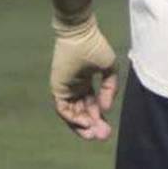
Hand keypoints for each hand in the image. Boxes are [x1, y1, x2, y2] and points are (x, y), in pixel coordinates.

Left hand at [51, 15, 118, 141]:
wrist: (80, 33)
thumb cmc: (95, 46)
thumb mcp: (109, 67)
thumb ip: (110, 87)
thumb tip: (106, 108)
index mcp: (85, 81)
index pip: (90, 104)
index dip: (98, 116)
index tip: (107, 126)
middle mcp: (74, 88)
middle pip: (82, 112)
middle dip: (92, 124)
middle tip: (103, 135)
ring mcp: (65, 88)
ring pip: (72, 113)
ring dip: (82, 125)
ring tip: (94, 133)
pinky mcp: (57, 88)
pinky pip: (63, 109)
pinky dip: (73, 118)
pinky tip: (85, 122)